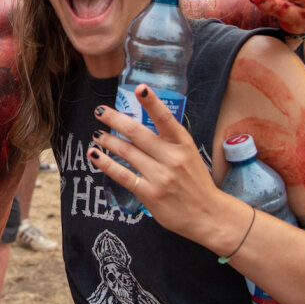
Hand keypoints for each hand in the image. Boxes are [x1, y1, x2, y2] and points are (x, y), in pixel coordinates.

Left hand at [88, 86, 228, 236]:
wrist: (209, 215)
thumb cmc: (197, 182)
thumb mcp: (189, 154)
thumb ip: (169, 140)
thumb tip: (140, 125)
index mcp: (183, 143)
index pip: (165, 118)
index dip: (151, 102)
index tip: (139, 88)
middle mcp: (171, 157)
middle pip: (137, 133)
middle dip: (114, 119)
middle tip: (100, 111)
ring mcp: (160, 176)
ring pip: (127, 152)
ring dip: (108, 140)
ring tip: (98, 135)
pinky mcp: (150, 194)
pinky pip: (123, 175)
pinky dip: (106, 164)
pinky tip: (95, 155)